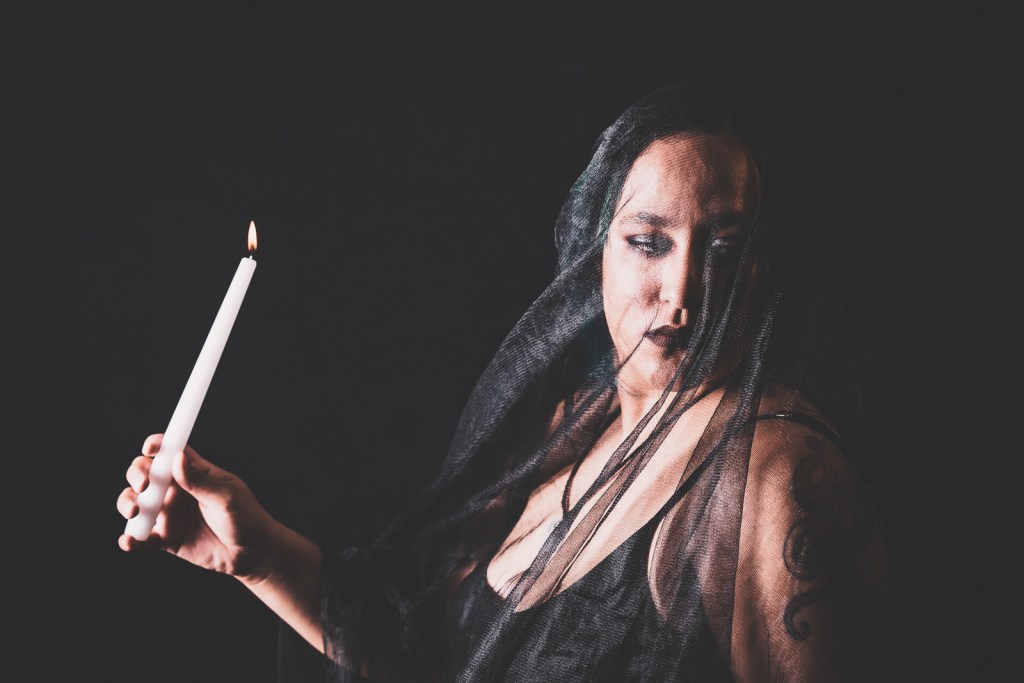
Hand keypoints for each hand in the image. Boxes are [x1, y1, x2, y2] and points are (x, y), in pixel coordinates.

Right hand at [117, 433, 274, 579]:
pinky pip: (140, 537)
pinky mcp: (165, 538)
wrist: (252, 553)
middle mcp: (176, 490)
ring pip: (135, 502)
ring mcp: (168, 513)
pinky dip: (130, 538)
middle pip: (144, 473)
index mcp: (193, 472)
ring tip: (135, 512)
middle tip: (144, 485)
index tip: (149, 448)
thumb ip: (200, 482)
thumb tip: (177, 458)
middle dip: (136, 474)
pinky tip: (128, 541)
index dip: (155, 445)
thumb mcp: (226, 497)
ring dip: (127, 503)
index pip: (169, 451)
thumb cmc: (246, 517)